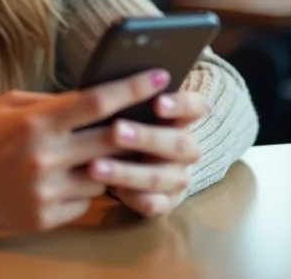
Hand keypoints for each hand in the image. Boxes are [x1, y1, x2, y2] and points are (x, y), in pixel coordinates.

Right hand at [0, 69, 171, 231]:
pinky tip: (71, 180)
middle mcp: (44, 157)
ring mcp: (45, 191)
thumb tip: (98, 97)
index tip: (161, 76)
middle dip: (138, 130)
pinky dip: (85, 190)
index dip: (133, 88)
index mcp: (37, 122)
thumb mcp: (11, 104)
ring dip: (110, 165)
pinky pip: (83, 203)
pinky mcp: (42, 217)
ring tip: (109, 153)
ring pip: (102, 177)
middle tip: (158, 120)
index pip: (97, 101)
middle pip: (111, 141)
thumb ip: (54, 102)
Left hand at [88, 90, 207, 217]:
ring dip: (128, 172)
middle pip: (178, 143)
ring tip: (95, 166)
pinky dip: (135, 198)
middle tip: (115, 130)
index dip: (180, 105)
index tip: (157, 102)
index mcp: (181, 119)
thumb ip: (126, 101)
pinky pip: (155, 204)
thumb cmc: (127, 124)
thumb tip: (102, 86)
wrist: (132, 164)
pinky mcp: (166, 202)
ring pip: (160, 177)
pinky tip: (115, 193)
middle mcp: (186, 149)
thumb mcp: (130, 111)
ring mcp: (178, 178)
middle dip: (146, 137)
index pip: (195, 107)